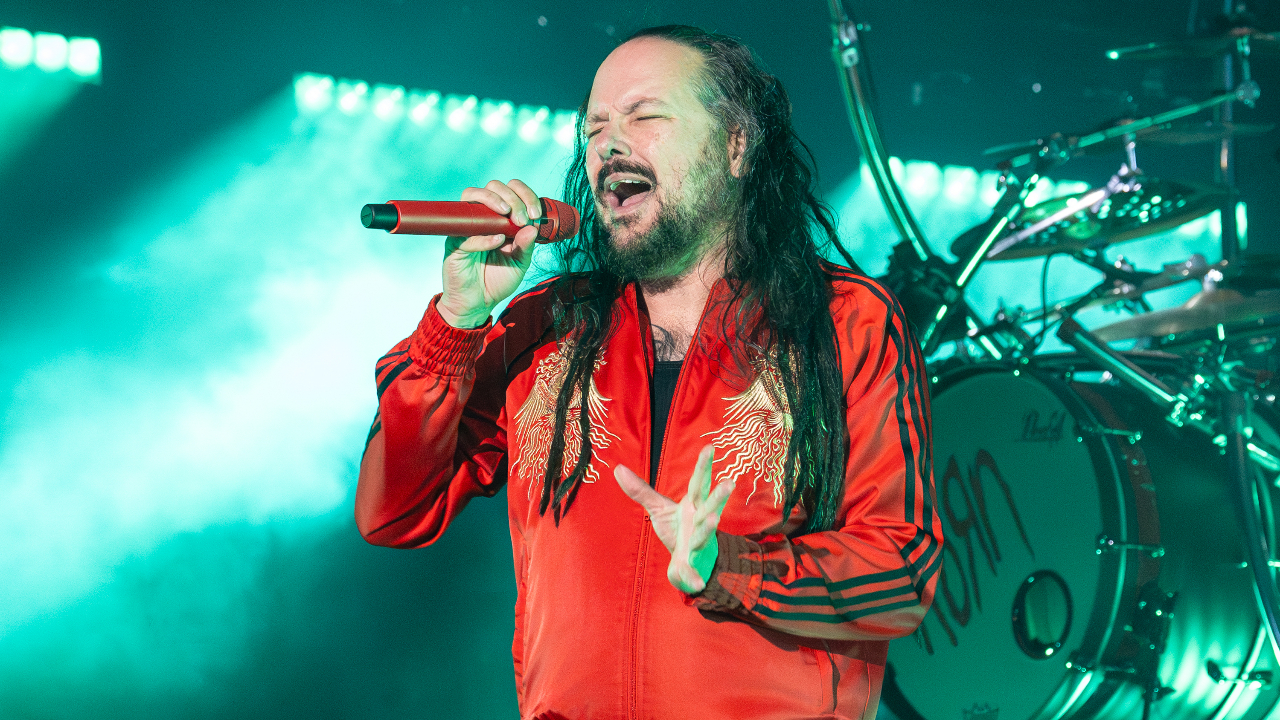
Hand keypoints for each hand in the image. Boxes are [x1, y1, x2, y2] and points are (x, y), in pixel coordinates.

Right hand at [437, 179, 542, 327]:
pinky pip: (466, 231)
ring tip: (507, 215)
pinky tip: (498, 241)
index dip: (524, 195)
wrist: (478, 302)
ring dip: (493, 201)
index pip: (511, 191)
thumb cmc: (498, 280)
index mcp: (501, 218)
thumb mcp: (520, 263)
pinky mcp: (454, 242)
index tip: (535, 212)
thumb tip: (533, 226)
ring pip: (472, 196)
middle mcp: (483, 217)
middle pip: (493, 187)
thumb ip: (526, 245)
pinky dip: (484, 235)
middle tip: (521, 218)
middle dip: (512, 198)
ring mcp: (467, 227)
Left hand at [614, 445, 734, 593]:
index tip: (710, 446)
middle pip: (710, 506)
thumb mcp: (659, 509)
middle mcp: (700, 522)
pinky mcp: (692, 565)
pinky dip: (693, 577)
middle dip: (719, 496)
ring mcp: (699, 544)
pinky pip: (692, 571)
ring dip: (708, 528)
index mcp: (693, 506)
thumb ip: (641, 491)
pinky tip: (696, 584)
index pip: (698, 483)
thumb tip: (617, 468)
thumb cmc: (679, 531)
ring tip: (714, 521)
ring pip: (705, 535)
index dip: (704, 466)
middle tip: (729, 482)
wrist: (691, 564)